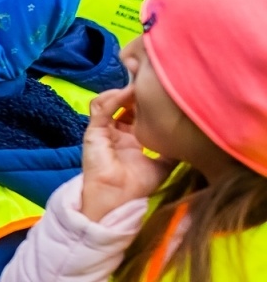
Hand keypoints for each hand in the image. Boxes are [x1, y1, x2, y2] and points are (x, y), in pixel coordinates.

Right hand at [81, 86, 174, 221]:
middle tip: (149, 82)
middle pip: (121, 103)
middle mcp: (115, 131)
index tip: (160, 93)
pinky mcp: (94, 132)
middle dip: (134, 91)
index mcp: (129, 138)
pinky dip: (113, 98)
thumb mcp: (163, 164)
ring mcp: (103, 130)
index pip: (134, 112)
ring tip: (137, 86)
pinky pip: (100, 109)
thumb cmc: (137, 186)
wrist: (118, 199)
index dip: (145, 101)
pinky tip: (127, 93)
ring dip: (122, 92)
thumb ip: (172, 149)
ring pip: (107, 101)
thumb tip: (189, 137)